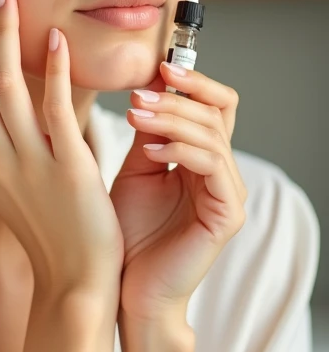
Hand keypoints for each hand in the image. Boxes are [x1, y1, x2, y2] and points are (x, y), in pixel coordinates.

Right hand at [0, 0, 124, 300]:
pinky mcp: (63, 169)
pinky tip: (57, 37)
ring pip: (0, 83)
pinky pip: (53, 110)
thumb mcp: (14, 173)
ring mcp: (22, 162)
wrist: (75, 280)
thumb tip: (16, 78)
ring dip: (2, 31)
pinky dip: (52, 70)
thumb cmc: (50, 222)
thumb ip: (9, 128)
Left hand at [109, 60, 247, 323]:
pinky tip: (151, 150)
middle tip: (139, 93)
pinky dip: (182, 150)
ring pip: (212, 133)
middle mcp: (221, 170)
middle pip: (219, 109)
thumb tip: (147, 84)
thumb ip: (148, 131)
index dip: (191, 80)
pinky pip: (213, 166)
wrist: (122, 287)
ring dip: (172, 119)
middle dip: (178, 95)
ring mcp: (228, 192)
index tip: (157, 65)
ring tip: (135, 116)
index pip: (212, 103)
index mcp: (201, 156)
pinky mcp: (227, 214)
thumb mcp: (135, 168)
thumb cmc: (125, 231)